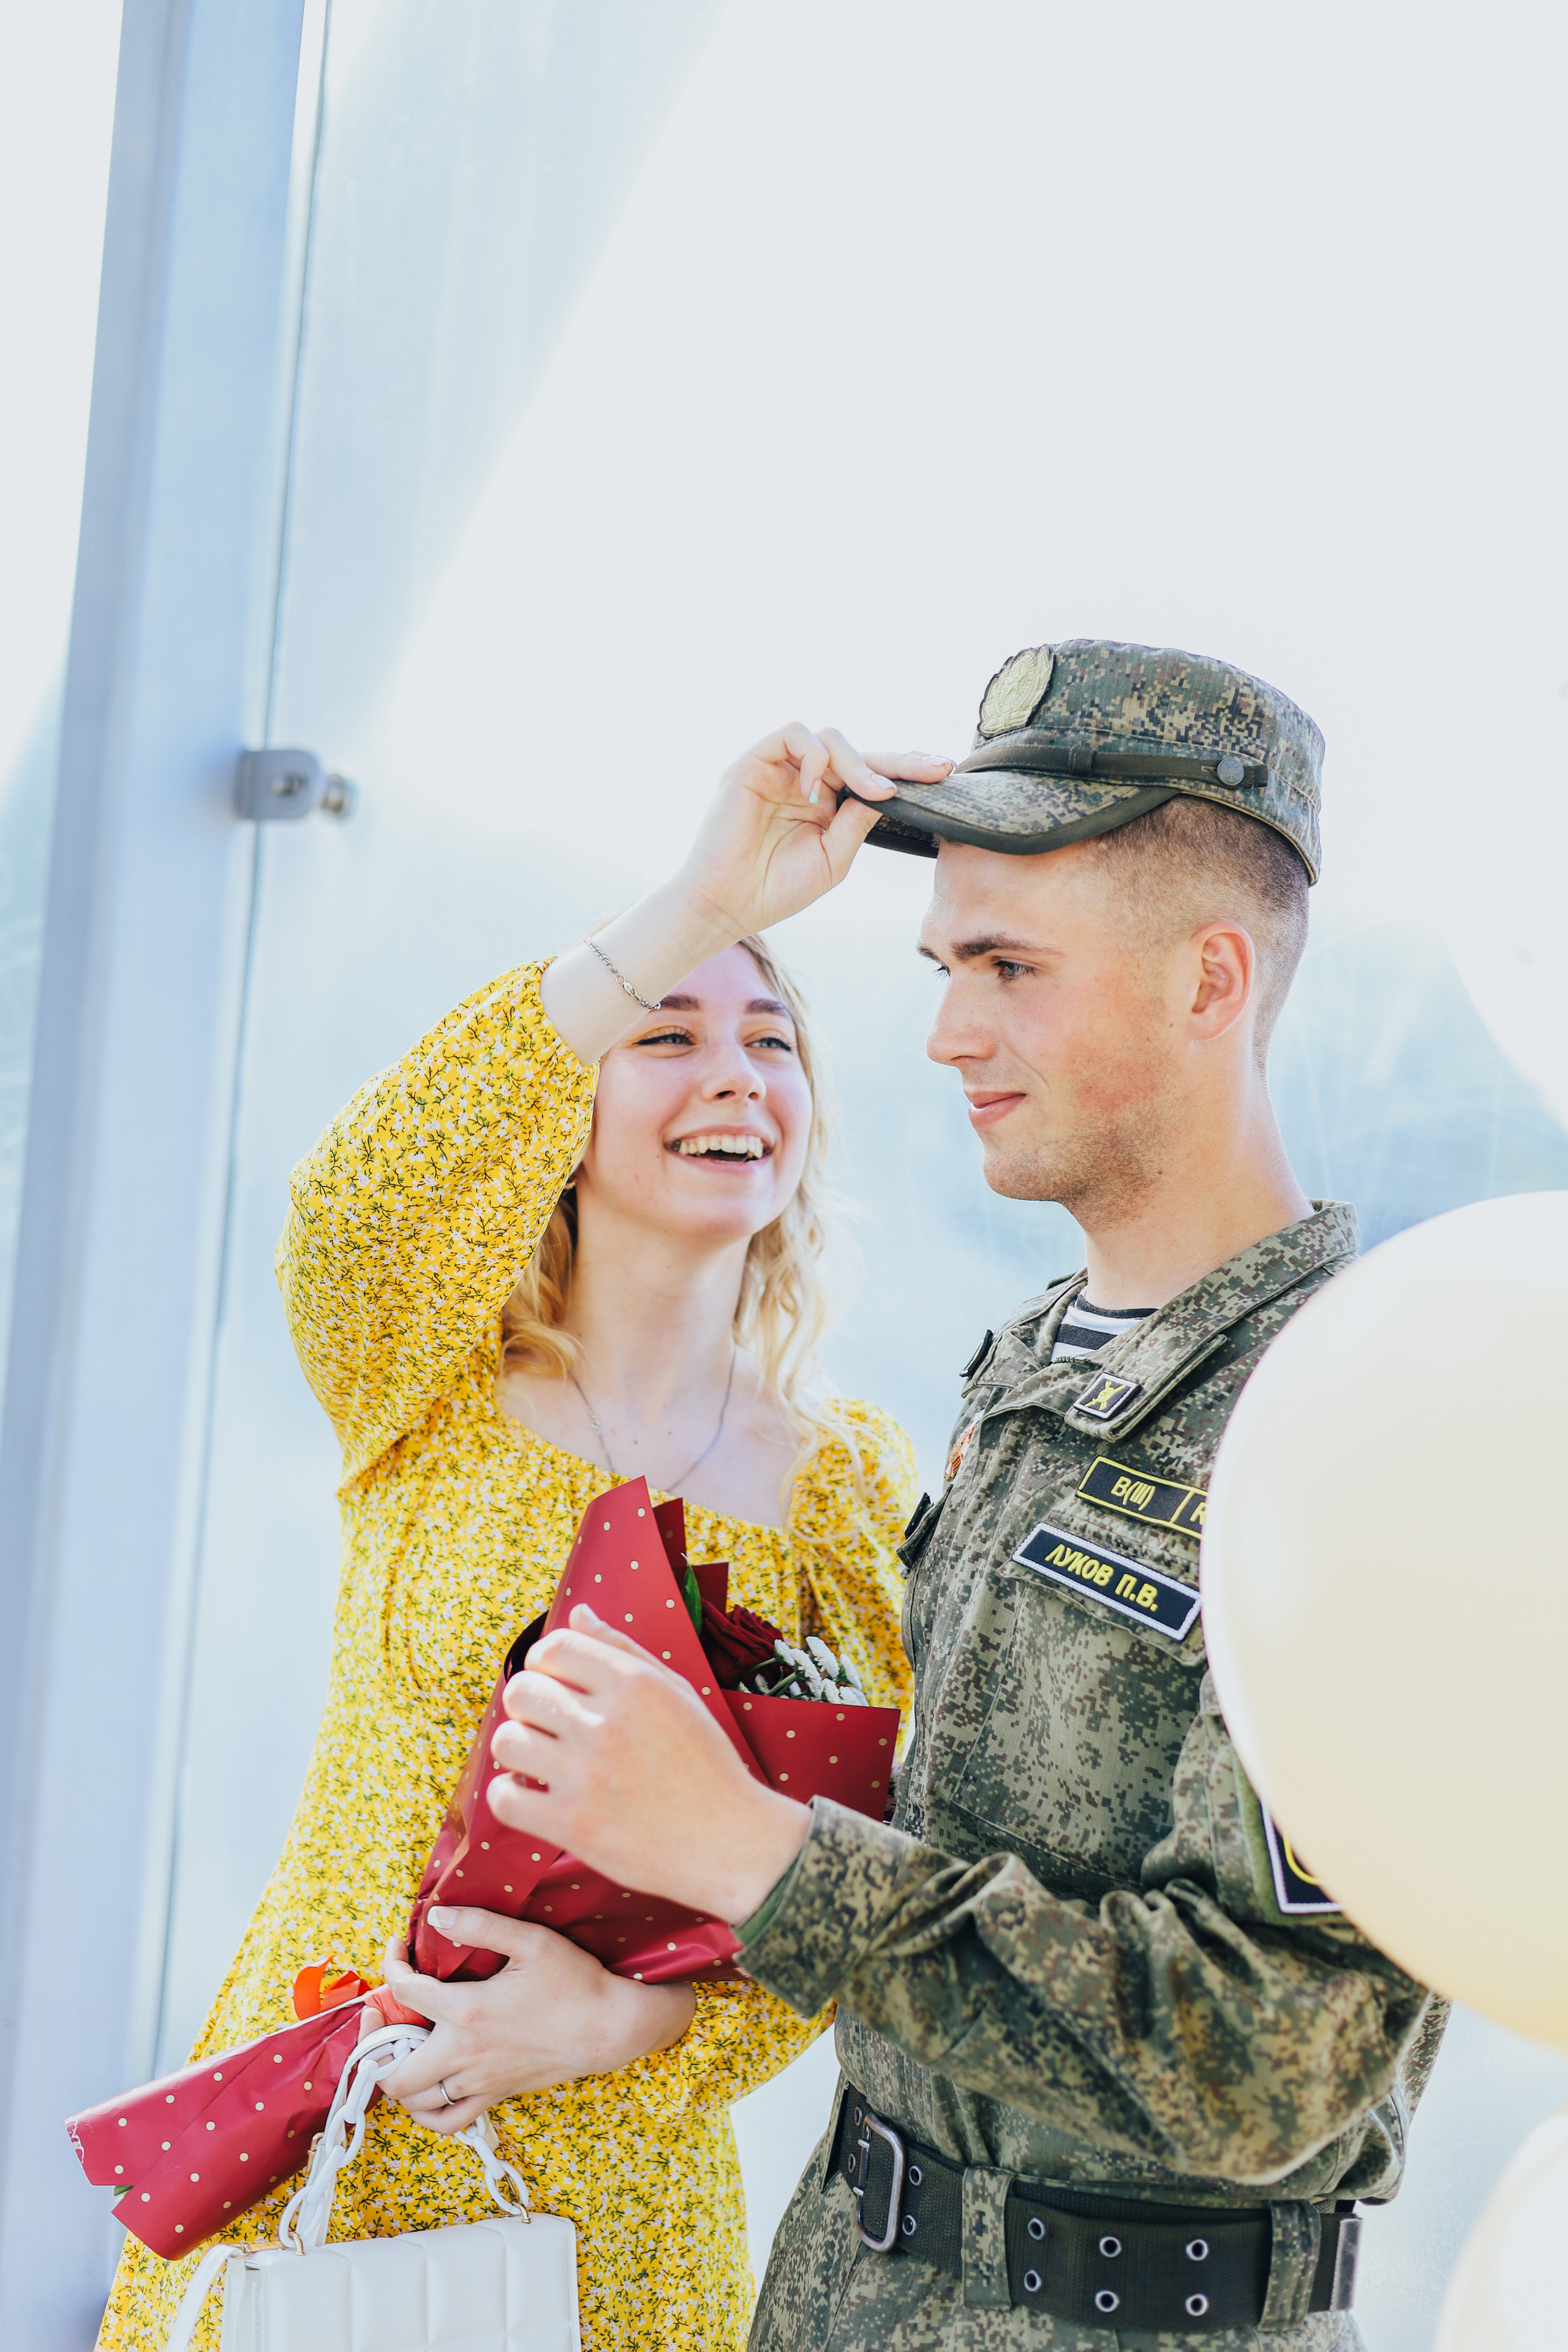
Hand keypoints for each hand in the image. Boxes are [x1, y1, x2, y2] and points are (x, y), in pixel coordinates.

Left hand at [375, 1911, 695, 2133]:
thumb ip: (480, 1925)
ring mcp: (478, 2081)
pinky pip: (446, 2121)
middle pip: (392, 2070)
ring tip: (401, 2046)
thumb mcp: (531, 1941)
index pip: (405, 1992)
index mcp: (467, 2012)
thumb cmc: (575, 1982)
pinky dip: (425, 2111)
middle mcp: (465, 2054)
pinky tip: (428, 2086)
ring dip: (396, 2076)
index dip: (391, 1965)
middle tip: (382, 2014)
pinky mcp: (495, 2095)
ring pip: (413, 2101)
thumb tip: (436, 1917)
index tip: (398, 1948)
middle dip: (374, 2042)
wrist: (610, 2028)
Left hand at [489, 1606, 810, 1923]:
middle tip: (550, 1726)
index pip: (554, 1647)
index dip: (545, 1663)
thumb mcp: (676, 1692)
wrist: (729, 1842)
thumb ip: (623, 1649)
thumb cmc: (705, 1764)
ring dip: (518, 1750)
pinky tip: (535, 1795)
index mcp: (634, 1685)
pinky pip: (503, 1799)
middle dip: (529, 1704)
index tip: (556, 1684)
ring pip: (506, 1741)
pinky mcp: (572, 1826)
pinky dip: (510, 1796)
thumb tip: (577, 1613)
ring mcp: (587, 1776)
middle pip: (522, 1691)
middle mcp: (607, 1724)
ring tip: (542, 1762)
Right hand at [673, 725, 948, 944]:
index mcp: (825, 803)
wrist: (727, 906)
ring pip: (829, 738)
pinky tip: (817, 792)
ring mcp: (778, 769)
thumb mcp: (834, 858)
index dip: (906, 770)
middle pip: (858, 751)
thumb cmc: (776, 889)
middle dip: (899, 760)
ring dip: (858, 763)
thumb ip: (858, 822)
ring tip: (873, 794)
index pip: (870, 776)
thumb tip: (887, 789)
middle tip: (931, 771)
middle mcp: (803, 779)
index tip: (946, 771)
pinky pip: (793, 735)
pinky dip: (814, 757)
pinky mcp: (752, 762)